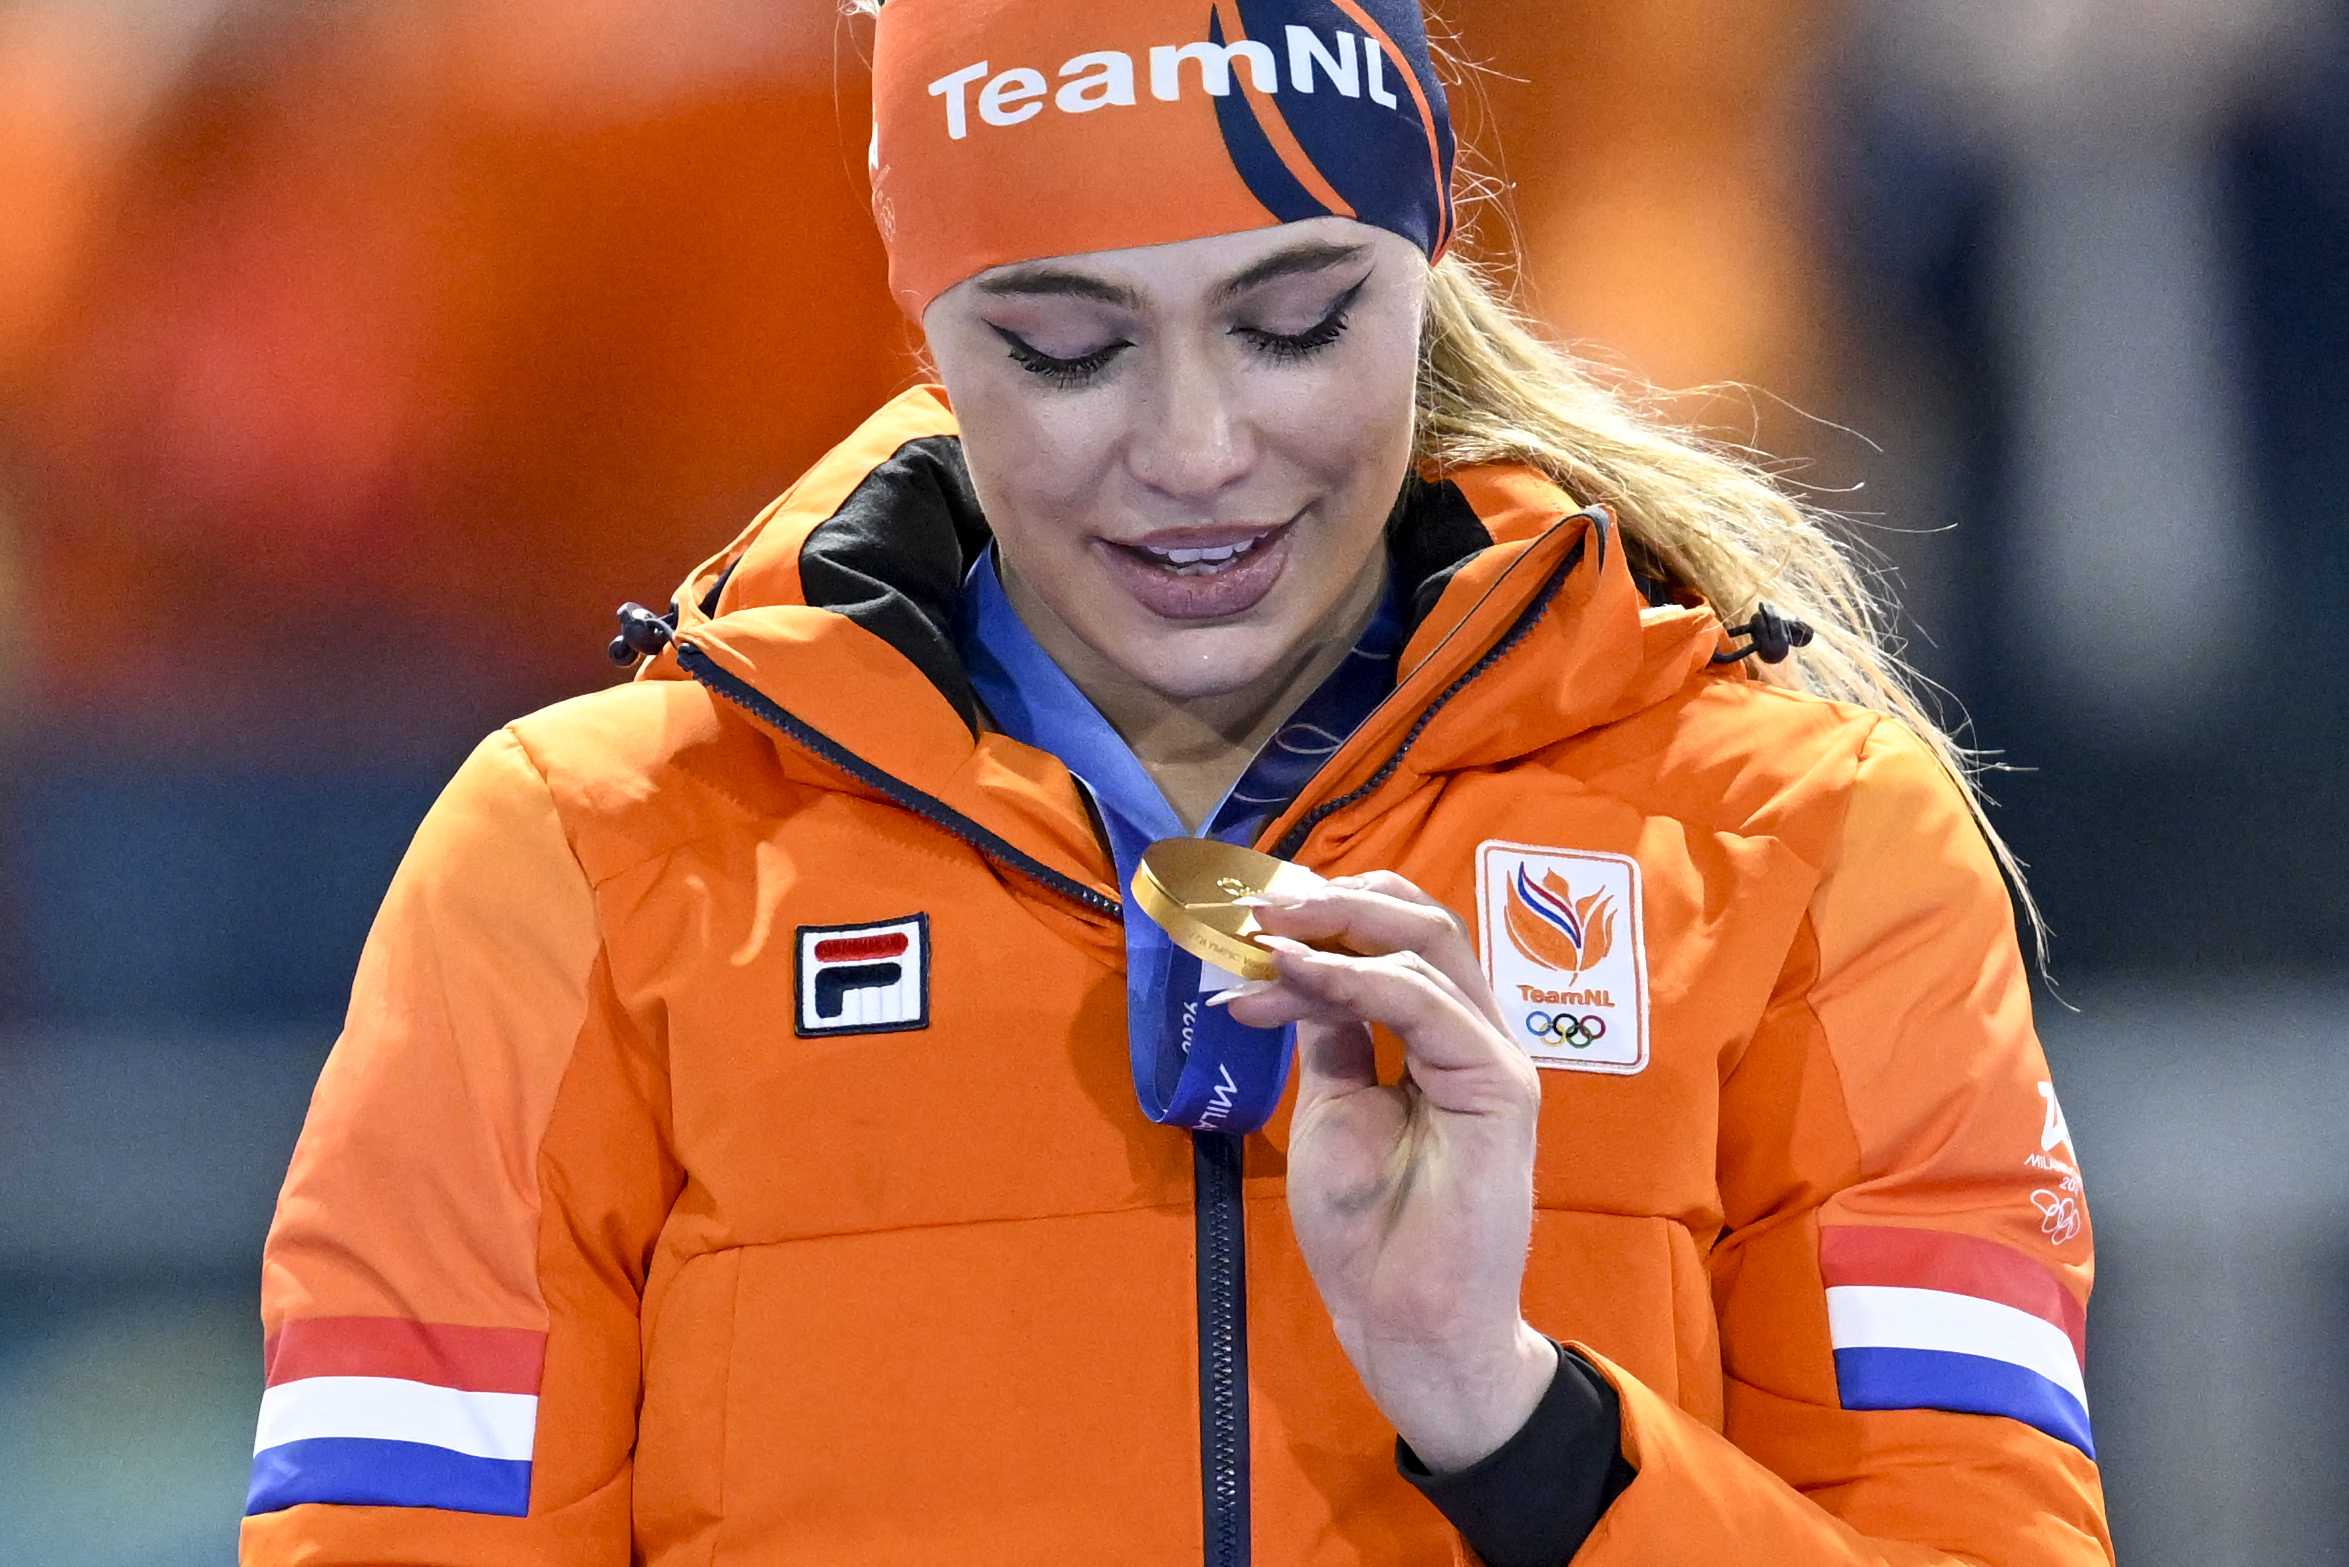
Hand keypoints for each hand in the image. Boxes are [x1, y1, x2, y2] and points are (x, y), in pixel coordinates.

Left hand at [1218, 870, 1554, 1471]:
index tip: (1250, 916)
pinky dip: (1354, 978)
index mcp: (1440, 1034)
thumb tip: (1296, 969)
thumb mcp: (1334, 1105)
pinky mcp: (1501, 1085)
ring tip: (1261, 940)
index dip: (1328, 910)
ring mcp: (1494, 1054)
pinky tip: (1295, 975)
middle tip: (1256, 909)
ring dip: (1332, 930)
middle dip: (1333, 900)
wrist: (1403, 1320)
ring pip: (1427, 943)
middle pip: (1421, 920)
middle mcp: (1474, 1032)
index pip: (1399, 935)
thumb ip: (1332, 1034)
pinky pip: (1426, 1003)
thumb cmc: (1371, 1229)